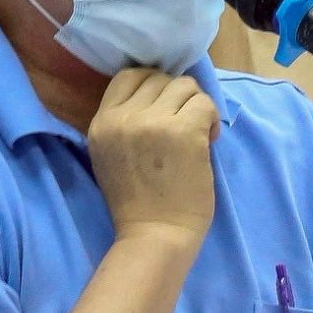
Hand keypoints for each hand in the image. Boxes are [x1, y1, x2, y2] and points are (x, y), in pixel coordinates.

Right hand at [87, 68, 218, 244]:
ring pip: (186, 86)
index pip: (128, 75)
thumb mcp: (111, 155)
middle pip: (160, 78)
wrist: (153, 236)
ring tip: (198, 135)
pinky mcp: (183, 130)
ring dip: (197, 107)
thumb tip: (161, 95)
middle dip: (178, 98)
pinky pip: (205, 104)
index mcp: (101, 122)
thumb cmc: (136, 204)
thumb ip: (125, 123)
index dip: (153, 85)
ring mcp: (153, 121)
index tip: (166, 108)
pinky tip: (209, 142)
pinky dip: (211, 120)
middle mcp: (123, 117)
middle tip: (185, 127)